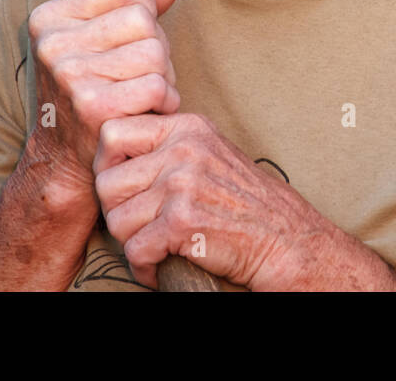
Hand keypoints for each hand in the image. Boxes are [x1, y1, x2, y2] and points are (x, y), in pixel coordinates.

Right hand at [23, 0, 182, 202]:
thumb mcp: (102, 38)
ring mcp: (69, 75)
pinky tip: (149, 112)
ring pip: (155, 51)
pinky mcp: (93, 107)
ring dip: (164, 75)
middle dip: (156, 45)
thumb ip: (138, 2)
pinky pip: (158, 86)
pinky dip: (166, 101)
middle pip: (142, 18)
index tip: (126, 40)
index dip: (140, 9)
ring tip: (144, 93)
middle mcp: (52, 43)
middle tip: (140, 73)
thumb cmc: (92, 88)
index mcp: (49, 17)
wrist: (66, 158)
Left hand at [93, 113, 341, 289]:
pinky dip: (144, 268)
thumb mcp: (211, 154)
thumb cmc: (248, 204)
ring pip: (117, 219)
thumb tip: (112, 153)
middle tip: (140, 225)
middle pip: (106, 181)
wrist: (288, 239)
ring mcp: (183, 184)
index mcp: (188, 128)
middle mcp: (184, 150)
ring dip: (132, 242)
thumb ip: (169, 146)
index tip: (125, 188)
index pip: (113, 132)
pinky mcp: (183, 222)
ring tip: (155, 246)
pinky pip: (135, 250)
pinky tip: (161, 266)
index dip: (108, 165)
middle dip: (117, 211)